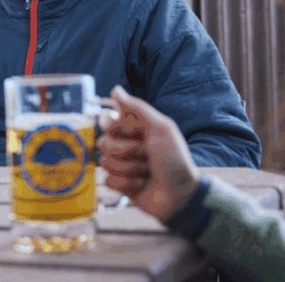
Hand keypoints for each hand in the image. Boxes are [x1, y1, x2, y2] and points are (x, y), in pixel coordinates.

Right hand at [96, 86, 200, 221]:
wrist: (181, 194)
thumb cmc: (174, 159)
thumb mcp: (161, 128)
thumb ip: (137, 108)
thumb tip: (115, 90)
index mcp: (134, 129)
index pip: (107, 122)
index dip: (118, 129)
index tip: (136, 133)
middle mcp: (125, 145)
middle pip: (103, 143)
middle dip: (125, 151)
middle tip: (145, 155)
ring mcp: (122, 165)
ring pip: (105, 163)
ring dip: (129, 169)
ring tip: (146, 172)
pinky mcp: (120, 184)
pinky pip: (108, 180)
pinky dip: (126, 184)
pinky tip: (141, 184)